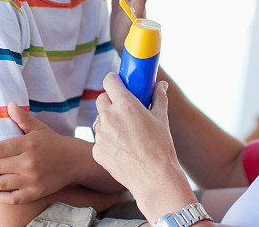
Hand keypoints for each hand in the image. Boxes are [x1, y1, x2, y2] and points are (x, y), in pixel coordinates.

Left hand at [0, 102, 76, 203]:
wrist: (73, 160)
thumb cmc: (52, 142)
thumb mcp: (39, 127)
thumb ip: (22, 118)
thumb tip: (9, 104)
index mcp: (28, 144)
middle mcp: (29, 162)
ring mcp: (32, 179)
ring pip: (0, 183)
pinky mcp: (35, 193)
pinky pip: (11, 199)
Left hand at [92, 73, 196, 221]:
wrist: (155, 179)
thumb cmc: (161, 147)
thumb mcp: (161, 118)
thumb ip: (159, 97)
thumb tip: (161, 85)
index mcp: (125, 104)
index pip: (109, 81)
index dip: (114, 80)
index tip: (118, 82)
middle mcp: (109, 117)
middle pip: (101, 99)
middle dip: (110, 101)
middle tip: (123, 109)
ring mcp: (100, 135)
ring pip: (99, 121)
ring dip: (108, 122)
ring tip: (125, 133)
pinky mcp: (96, 151)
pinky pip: (99, 140)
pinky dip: (107, 142)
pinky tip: (122, 149)